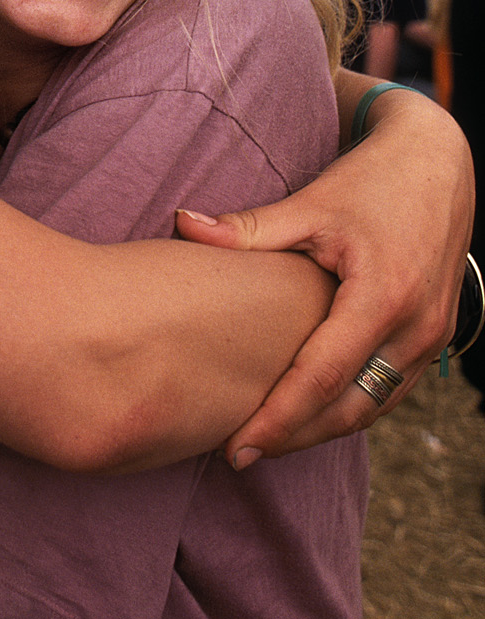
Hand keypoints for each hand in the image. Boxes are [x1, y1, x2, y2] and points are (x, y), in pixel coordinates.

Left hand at [177, 86, 471, 462]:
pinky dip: (351, 407)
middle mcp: (416, 327)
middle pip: (350, 408)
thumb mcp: (311, 202)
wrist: (438, 163)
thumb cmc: (371, 180)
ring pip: (374, 405)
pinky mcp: (433, 336)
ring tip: (266, 440)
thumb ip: (248, 226)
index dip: (276, 420)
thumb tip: (181, 224)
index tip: (235, 449)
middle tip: (239, 455)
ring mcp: (432, 336)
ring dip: (323, 428)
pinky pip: (390, 388)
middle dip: (295, 437)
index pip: (322, 379)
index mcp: (383, 297)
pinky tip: (310, 412)